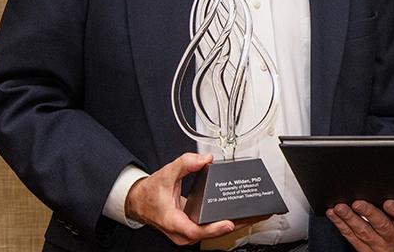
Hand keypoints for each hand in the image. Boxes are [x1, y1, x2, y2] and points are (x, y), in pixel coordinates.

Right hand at [125, 153, 262, 245]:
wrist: (140, 201)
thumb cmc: (151, 192)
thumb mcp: (167, 173)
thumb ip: (185, 163)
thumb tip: (205, 159)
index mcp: (174, 222)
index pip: (196, 230)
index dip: (214, 228)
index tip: (229, 223)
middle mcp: (182, 232)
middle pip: (211, 233)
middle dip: (234, 225)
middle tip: (254, 216)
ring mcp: (188, 233)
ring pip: (213, 233)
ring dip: (234, 224)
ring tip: (253, 216)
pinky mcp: (193, 229)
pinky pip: (211, 228)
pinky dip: (226, 222)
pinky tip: (239, 215)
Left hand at [326, 199, 393, 251]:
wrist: (393, 250)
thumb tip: (384, 187)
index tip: (388, 202)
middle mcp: (393, 239)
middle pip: (381, 226)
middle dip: (368, 213)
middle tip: (357, 203)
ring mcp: (378, 246)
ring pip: (363, 232)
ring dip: (349, 218)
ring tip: (340, 207)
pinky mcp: (364, 251)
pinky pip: (350, 237)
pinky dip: (340, 224)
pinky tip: (333, 214)